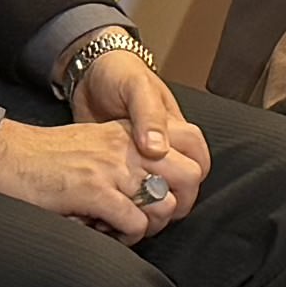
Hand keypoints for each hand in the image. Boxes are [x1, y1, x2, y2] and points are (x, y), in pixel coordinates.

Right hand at [0, 112, 187, 241]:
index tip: (170, 194)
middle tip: (153, 216)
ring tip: (126, 226)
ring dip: (151, 224)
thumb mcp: (95, 143)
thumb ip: (127, 156)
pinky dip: (128, 236)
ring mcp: (112, 167)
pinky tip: (109, 232)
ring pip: (166, 205)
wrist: (5, 156)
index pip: (191, 142)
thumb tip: (156, 186)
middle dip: (178, 204)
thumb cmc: (45, 158)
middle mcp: (127, 145)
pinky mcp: (94, 191)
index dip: (190, 175)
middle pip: (190, 175)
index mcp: (129, 131)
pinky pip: (136, 222)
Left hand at [66, 37, 212, 212]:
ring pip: (155, 188)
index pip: (198, 162)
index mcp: (175, 129)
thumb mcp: (136, 87)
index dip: (191, 182)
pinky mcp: (118, 162)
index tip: (173, 198)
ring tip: (130, 215)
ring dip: (147, 204)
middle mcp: (162, 145)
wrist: (87, 71)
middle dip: (170, 201)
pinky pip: (129, 187)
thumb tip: (158, 151)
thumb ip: (149, 116)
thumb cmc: (118, 73)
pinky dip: (123, 199)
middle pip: (182, 182)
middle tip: (150, 215)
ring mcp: (140, 155)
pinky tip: (110, 206)